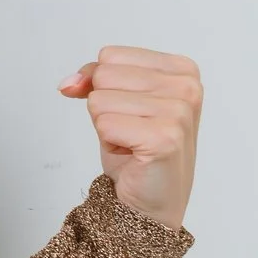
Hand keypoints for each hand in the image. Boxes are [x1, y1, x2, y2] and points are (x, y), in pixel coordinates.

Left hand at [58, 45, 200, 231]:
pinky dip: (109, 142)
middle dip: (105, 107)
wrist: (149, 201)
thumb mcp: (114, 100)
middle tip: (129, 131)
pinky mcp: (165, 138)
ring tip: (132, 142)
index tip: (127, 110)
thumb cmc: (135, 149)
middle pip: (104, 74)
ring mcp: (179, 112)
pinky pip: (104, 123)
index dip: (104, 86)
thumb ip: (93, 78)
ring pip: (99, 99)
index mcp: (181, 70)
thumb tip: (69, 84)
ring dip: (107, 126)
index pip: (110, 56)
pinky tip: (132, 154)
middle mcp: (188, 87)